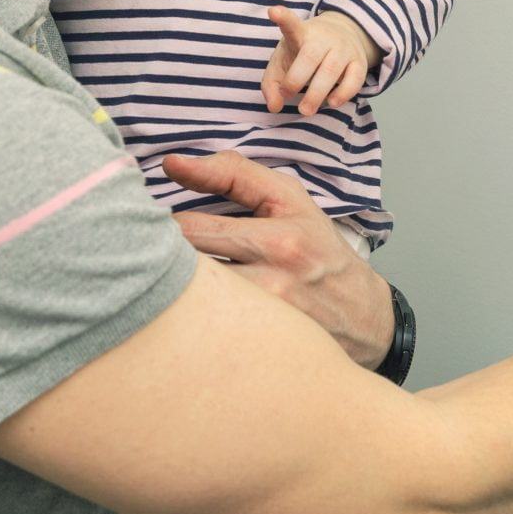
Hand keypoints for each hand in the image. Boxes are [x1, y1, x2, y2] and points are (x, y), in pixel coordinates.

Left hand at [159, 151, 393, 368]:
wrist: (362, 317)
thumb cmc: (319, 252)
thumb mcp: (288, 200)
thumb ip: (232, 174)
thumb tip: (171, 163)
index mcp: (279, 238)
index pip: (191, 228)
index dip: (160, 224)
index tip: (150, 221)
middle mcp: (272, 282)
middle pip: (183, 269)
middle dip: (158, 259)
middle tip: (149, 254)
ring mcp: (263, 322)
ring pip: (188, 303)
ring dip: (170, 292)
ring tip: (169, 283)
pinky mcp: (257, 349)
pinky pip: (201, 332)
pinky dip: (187, 318)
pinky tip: (190, 311)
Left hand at [263, 6, 379, 116]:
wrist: (342, 34)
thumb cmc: (303, 52)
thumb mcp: (283, 61)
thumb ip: (272, 84)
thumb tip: (275, 106)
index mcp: (300, 33)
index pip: (292, 24)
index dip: (283, 18)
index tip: (273, 12)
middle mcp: (323, 37)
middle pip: (310, 56)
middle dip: (296, 80)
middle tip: (287, 97)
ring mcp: (343, 48)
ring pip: (331, 70)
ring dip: (317, 93)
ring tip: (306, 110)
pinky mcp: (359, 62)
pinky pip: (354, 80)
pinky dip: (343, 94)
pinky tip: (331, 102)